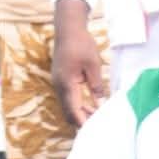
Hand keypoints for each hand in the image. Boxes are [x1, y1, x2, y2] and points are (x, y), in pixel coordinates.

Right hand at [52, 0, 104, 128]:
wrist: (67, 28)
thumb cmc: (81, 44)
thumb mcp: (94, 65)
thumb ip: (97, 86)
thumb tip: (101, 105)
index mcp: (67, 84)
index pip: (74, 111)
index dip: (83, 122)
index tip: (95, 129)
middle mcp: (59, 87)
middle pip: (68, 113)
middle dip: (82, 121)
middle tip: (99, 124)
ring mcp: (58, 84)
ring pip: (67, 107)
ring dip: (80, 113)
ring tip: (96, 116)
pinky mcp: (60, 81)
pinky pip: (67, 98)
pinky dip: (77, 105)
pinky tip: (89, 105)